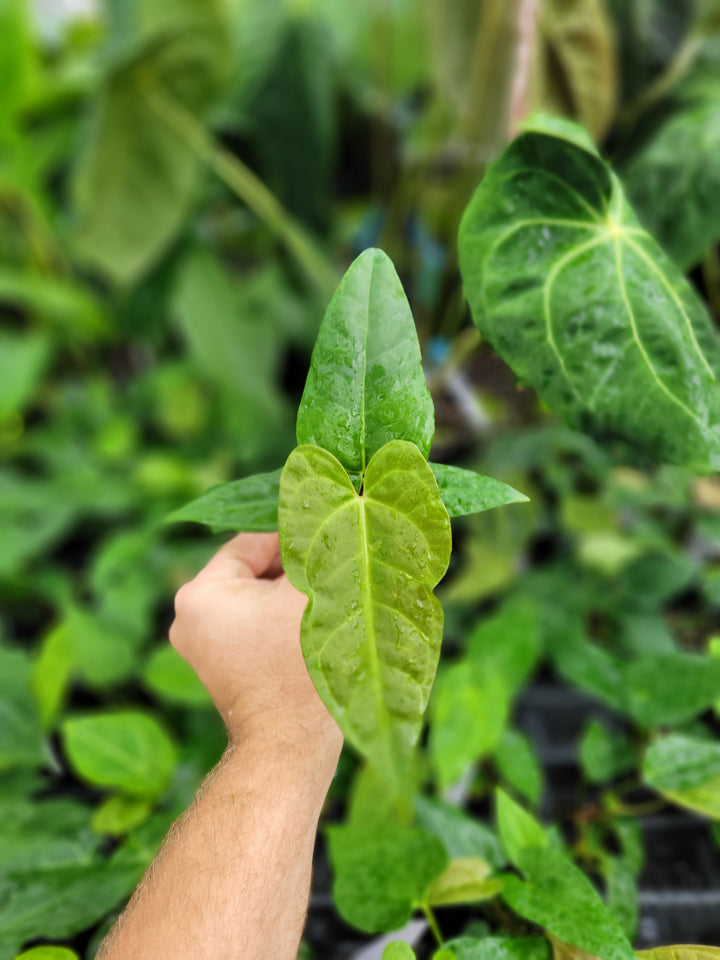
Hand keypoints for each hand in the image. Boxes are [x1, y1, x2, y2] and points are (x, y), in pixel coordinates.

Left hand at [170, 533, 341, 751]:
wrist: (289, 745)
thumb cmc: (298, 666)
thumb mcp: (309, 593)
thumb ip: (314, 550)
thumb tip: (330, 521)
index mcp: (200, 593)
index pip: (253, 541)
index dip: (296, 538)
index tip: (332, 541)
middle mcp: (188, 617)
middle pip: (252, 571)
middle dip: (293, 571)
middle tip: (335, 572)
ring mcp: (201, 645)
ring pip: (256, 599)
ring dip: (290, 597)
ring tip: (328, 601)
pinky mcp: (220, 667)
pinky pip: (253, 625)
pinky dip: (280, 621)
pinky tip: (314, 626)